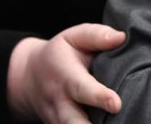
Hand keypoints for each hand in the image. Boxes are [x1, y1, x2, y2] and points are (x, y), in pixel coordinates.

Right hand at [7, 23, 125, 122]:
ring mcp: (59, 120)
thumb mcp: (73, 37)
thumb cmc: (59, 54)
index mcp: (66, 76)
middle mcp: (61, 103)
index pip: (82, 88)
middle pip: (72, 122)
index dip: (99, 97)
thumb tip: (121, 37)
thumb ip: (96, 35)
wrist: (28, 77)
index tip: (116, 104)